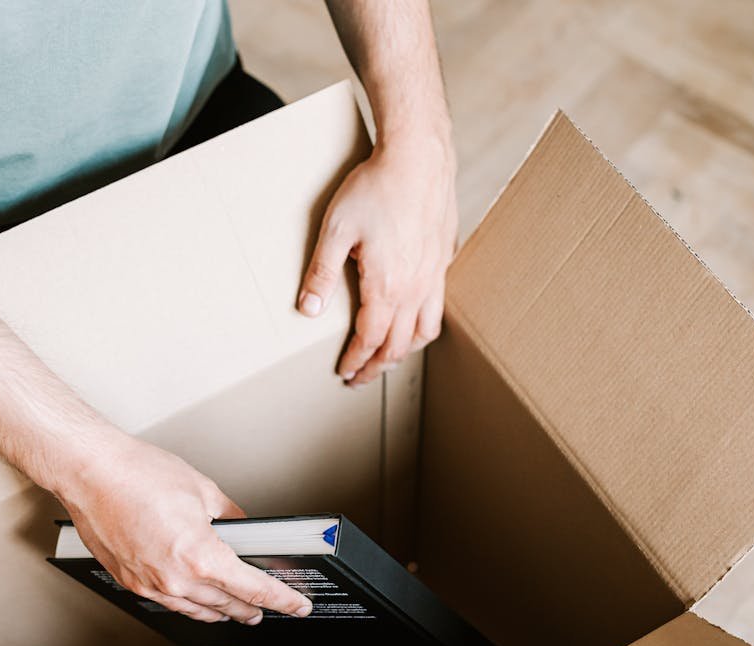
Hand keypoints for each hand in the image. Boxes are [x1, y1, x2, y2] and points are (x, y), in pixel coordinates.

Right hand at [58, 432, 313, 623]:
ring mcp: (150, 584)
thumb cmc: (137, 474)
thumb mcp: (203, 490)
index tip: (297, 606)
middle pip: (227, 606)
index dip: (281, 600)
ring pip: (197, 610)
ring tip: (236, 612)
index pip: (254, 589)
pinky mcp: (131, 581)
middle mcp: (174, 578)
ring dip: (222, 612)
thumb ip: (230, 517)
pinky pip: (169, 603)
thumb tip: (243, 528)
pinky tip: (195, 599)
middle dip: (253, 609)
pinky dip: (190, 604)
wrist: (90, 472)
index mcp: (199, 557)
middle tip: (270, 609)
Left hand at [297, 132, 456, 384]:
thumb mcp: (336, 230)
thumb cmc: (376, 189)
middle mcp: (416, 288)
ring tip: (389, 358)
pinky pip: (438, 307)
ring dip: (405, 351)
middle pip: (399, 344)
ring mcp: (435, 275)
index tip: (345, 373)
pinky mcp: (444, 260)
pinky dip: (424, 325)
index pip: (370, 339)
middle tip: (361, 378)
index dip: (356, 361)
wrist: (418, 159)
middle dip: (378, 366)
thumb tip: (308, 310)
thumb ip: (322, 274)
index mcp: (388, 287)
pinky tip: (413, 319)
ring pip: (425, 330)